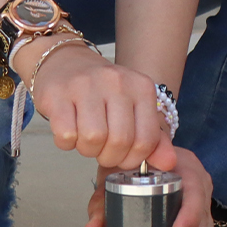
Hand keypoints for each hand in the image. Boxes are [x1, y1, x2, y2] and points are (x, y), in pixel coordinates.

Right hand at [26, 40, 173, 171]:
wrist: (64, 62)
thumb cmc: (101, 92)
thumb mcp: (133, 109)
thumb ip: (153, 139)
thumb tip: (169, 163)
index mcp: (141, 86)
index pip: (146, 139)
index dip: (133, 159)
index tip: (122, 155)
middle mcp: (116, 81)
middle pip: (119, 141)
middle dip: (109, 157)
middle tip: (101, 149)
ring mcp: (85, 85)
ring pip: (93, 139)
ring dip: (87, 150)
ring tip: (85, 138)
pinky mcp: (57, 93)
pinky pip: (66, 135)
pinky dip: (66, 143)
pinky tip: (69, 130)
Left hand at [84, 145, 214, 226]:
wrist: (141, 153)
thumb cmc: (134, 162)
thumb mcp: (116, 173)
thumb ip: (103, 201)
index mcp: (183, 167)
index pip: (193, 190)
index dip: (188, 216)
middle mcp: (198, 183)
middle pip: (203, 217)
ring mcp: (201, 201)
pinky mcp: (199, 217)